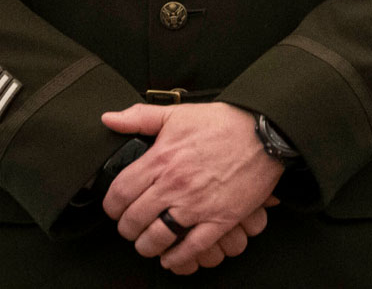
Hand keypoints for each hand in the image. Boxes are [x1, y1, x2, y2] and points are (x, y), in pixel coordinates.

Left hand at [100, 102, 284, 273]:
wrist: (262, 133)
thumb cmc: (221, 122)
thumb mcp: (176, 114)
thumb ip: (138, 117)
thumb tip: (109, 119)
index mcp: (161, 160)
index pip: (120, 192)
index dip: (111, 206)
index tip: (114, 208)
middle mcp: (175, 185)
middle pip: (134, 219)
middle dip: (126, 229)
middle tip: (128, 228)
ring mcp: (197, 205)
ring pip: (158, 238)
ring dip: (146, 246)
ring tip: (146, 243)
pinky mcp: (219, 219)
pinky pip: (191, 248)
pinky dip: (176, 258)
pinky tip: (170, 257)